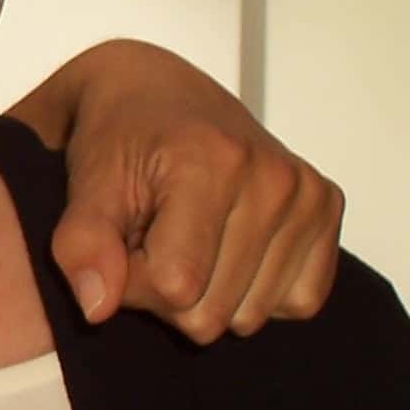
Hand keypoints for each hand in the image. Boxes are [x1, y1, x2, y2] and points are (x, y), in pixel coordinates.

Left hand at [13, 40, 344, 339]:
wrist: (155, 92)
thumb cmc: (119, 137)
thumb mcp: (84, 183)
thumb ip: (82, 244)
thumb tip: (97, 307)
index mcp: (212, 162)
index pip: (174, 285)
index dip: (131, 284)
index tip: (117, 244)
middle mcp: (272, 177)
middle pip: (213, 313)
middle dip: (167, 291)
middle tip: (152, 237)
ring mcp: (308, 193)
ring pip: (252, 317)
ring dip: (209, 293)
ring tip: (187, 237)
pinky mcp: (327, 207)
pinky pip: (298, 302)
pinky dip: (257, 292)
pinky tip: (227, 246)